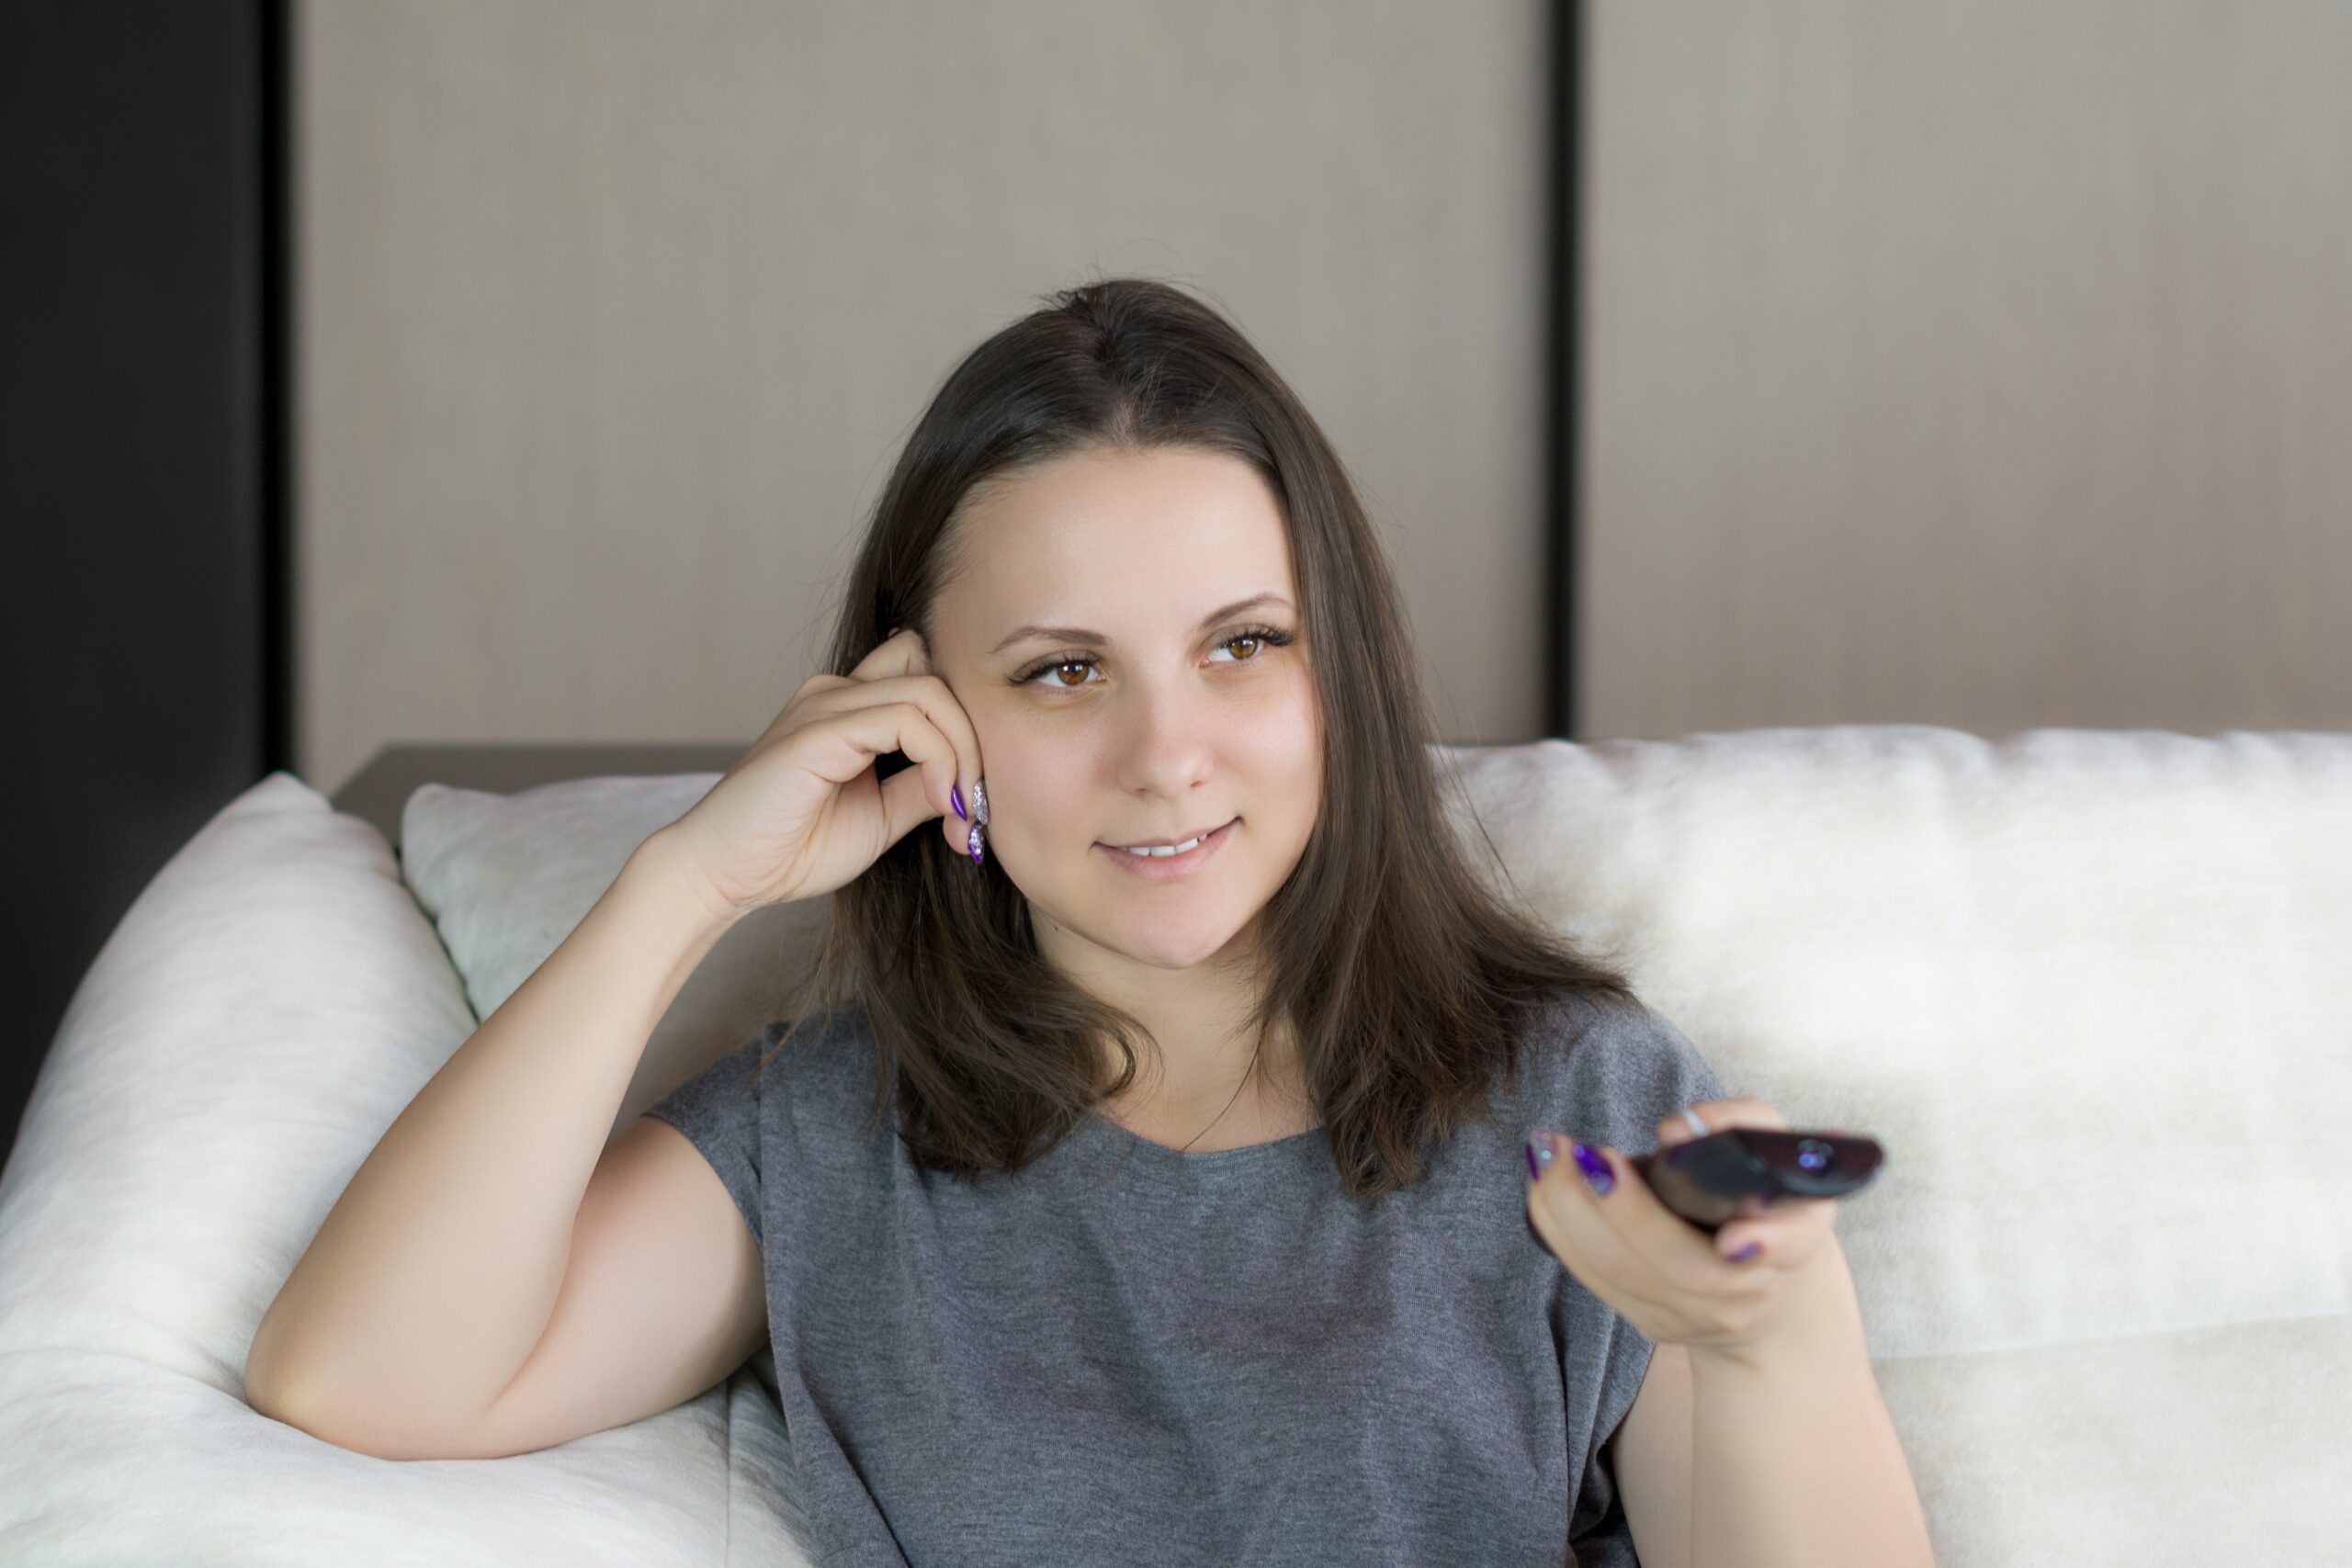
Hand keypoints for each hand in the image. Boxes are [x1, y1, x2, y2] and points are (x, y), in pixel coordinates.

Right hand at [657, 625, 984, 918]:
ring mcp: (826, 704)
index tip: (972, 801)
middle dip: (975, 739)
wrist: (723, 873)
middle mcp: (837, 691)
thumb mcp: (880, 817)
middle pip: (937, 674)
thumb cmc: (791, 849)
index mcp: (849, 707)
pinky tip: (941, 802)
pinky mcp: (820, 729)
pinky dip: (940, 759)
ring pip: (930, 692)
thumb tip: (971, 782)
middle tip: (976, 808)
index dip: (965, 727)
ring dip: (963, 753)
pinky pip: (905, 720)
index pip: (928, 676)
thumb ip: (922, 789)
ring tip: (961, 811)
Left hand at [1524, 1098, 1844, 1362]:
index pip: (1786, 1245)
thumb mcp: (1783, 1156)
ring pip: (1625, 1275)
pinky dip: (1561, 1230)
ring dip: (1572, 1212)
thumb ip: (1745, 1126)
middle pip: (1681, 1268)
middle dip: (1625, 1211)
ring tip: (1548, 1154)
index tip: (1733, 1238)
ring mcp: (1694, 1317)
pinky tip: (1541, 1183)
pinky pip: (1597, 1280)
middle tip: (1581, 1152)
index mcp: (1793, 1243)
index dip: (1764, 1242)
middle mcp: (1745, 1292)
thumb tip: (1677, 1131)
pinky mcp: (1652, 1322)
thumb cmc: (1773, 1204)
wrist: (1771, 1293)